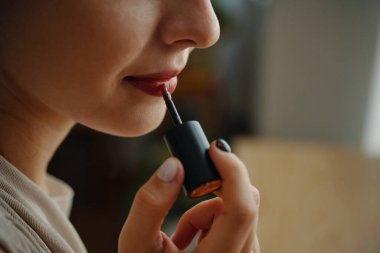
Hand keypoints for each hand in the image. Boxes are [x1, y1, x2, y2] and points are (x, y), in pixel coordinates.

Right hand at [118, 140, 259, 252]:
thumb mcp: (136, 246)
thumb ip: (150, 204)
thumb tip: (175, 165)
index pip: (242, 208)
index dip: (233, 172)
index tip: (215, 148)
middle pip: (247, 204)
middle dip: (214, 189)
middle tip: (186, 188)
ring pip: (240, 212)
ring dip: (209, 210)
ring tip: (179, 234)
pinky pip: (236, 223)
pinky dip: (211, 220)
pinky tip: (189, 238)